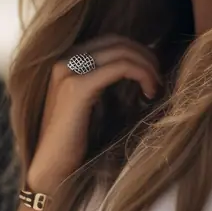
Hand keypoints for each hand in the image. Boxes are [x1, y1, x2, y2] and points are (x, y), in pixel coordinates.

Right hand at [27, 35, 161, 190]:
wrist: (52, 170)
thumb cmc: (75, 144)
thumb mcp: (92, 104)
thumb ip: (106, 82)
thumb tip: (141, 68)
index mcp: (65, 61)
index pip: (110, 40)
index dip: (137, 51)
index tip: (153, 72)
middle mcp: (63, 60)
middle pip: (117, 41)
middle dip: (145, 56)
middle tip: (159, 78)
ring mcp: (68, 71)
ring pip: (121, 51)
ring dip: (147, 65)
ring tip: (156, 87)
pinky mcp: (77, 87)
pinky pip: (120, 67)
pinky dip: (142, 74)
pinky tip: (149, 93)